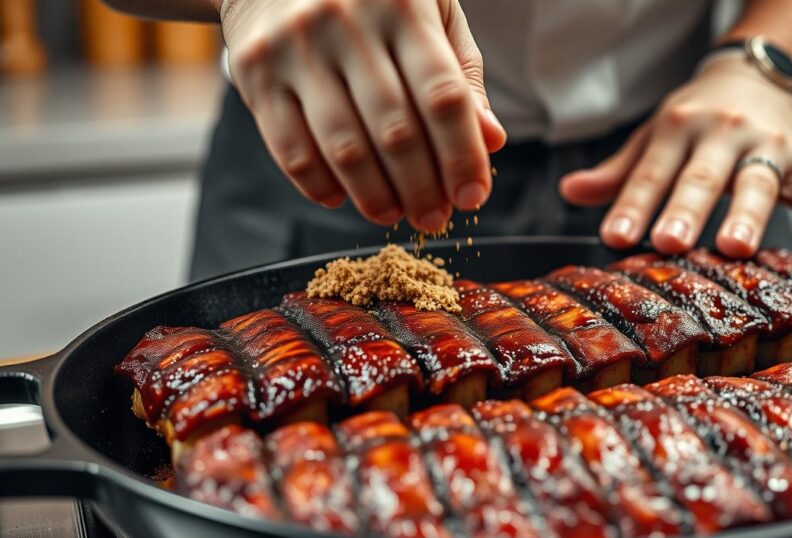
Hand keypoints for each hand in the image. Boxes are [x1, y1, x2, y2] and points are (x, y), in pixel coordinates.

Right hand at [221, 0, 505, 231]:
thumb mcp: (429, 11)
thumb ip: (461, 74)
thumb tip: (490, 140)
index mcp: (403, 6)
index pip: (443, 96)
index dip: (462, 156)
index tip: (473, 196)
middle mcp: (347, 22)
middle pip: (395, 130)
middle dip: (421, 188)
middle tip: (434, 218)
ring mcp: (296, 47)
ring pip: (343, 146)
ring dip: (374, 195)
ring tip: (393, 214)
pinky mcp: (255, 71)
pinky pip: (290, 147)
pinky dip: (318, 184)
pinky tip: (340, 196)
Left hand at [560, 56, 791, 264]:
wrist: (756, 76)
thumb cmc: (697, 117)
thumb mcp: (653, 136)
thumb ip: (617, 171)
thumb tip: (571, 191)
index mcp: (678, 128)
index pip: (651, 172)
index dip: (632, 204)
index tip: (615, 236)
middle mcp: (723, 135)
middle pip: (702, 178)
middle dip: (685, 211)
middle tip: (669, 243)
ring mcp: (767, 148)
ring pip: (757, 184)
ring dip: (746, 216)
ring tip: (735, 247)